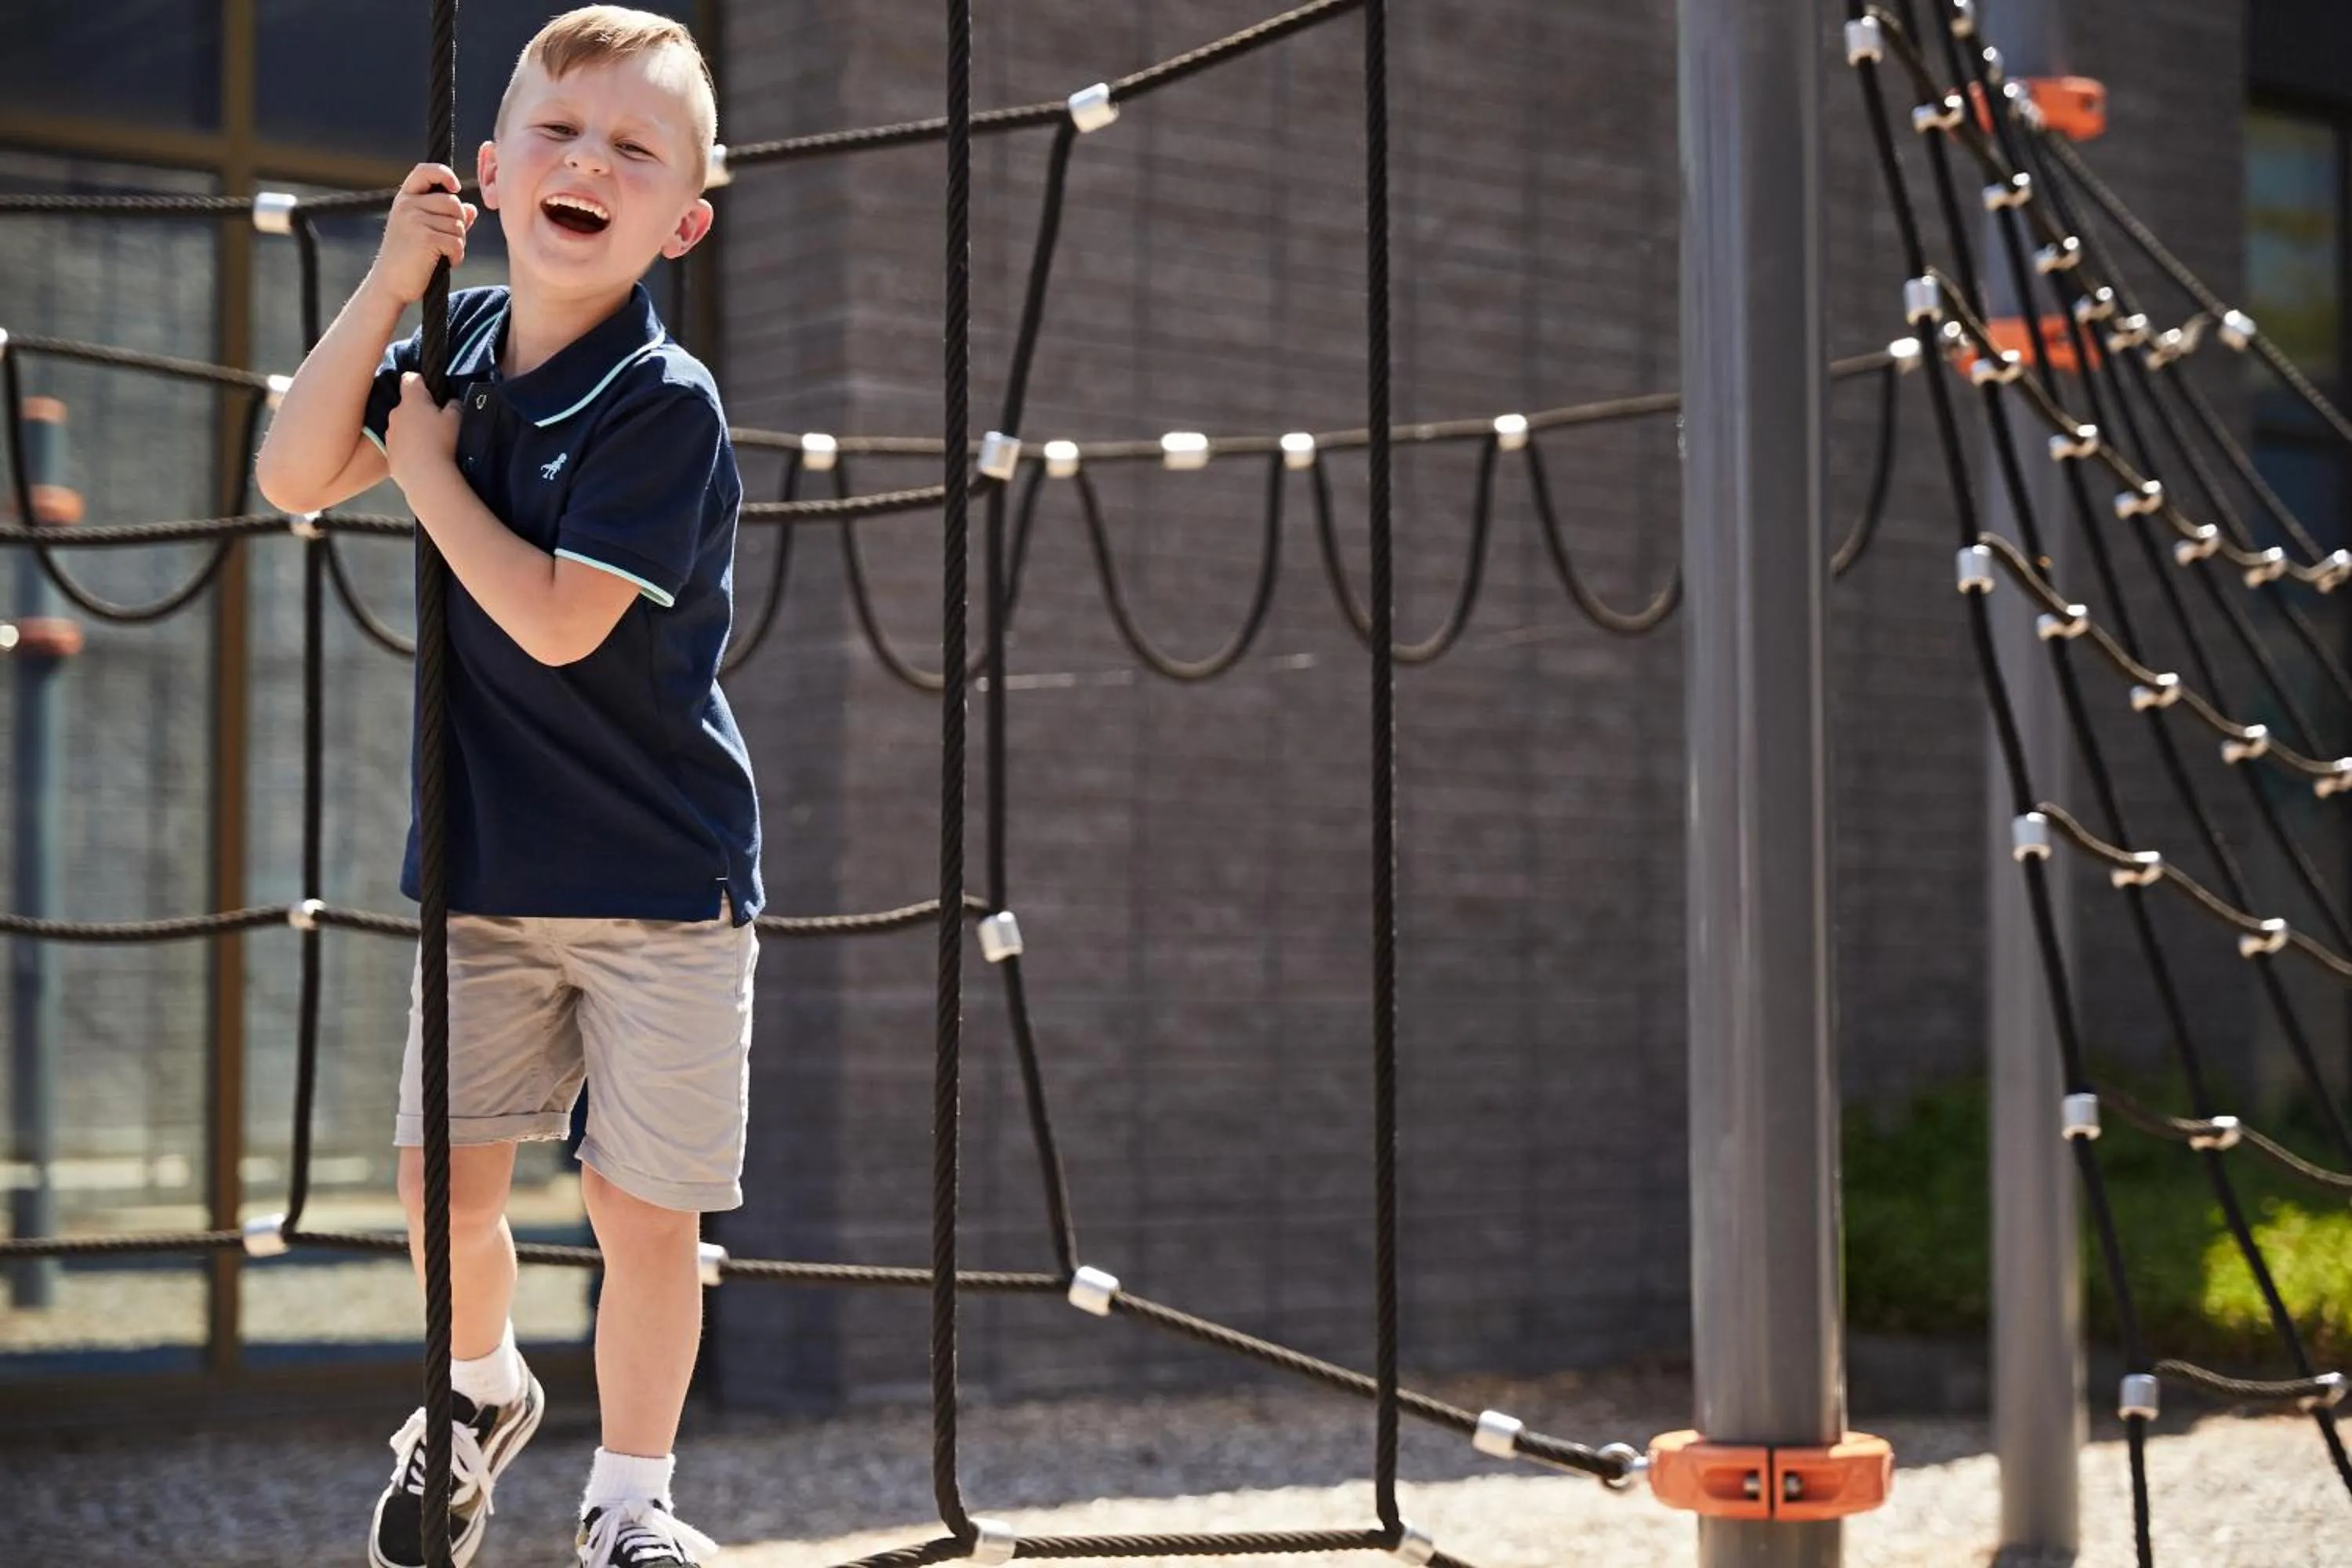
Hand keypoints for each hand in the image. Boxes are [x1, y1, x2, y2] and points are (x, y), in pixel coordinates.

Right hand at [365, 164, 475, 306]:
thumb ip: (446, 218)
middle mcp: (407, 205)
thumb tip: (471, 208)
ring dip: (459, 243)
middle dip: (459, 224)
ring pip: (458, 225)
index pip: (425, 171)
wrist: (389, 285)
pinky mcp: (424, 238)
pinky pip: (457, 242)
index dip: (444, 174)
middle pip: (453, 203)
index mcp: (405, 199)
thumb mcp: (424, 232)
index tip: (455, 187)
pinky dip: (457, 256)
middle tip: (447, 243)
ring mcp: (414, 220)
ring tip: (442, 254)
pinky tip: (446, 263)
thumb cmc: (408, 259)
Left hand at [384, 372, 461, 501]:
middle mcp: (395, 414)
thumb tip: (450, 403)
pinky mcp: (389, 454)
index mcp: (411, 401)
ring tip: (430, 445)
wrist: (426, 478)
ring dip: (413, 430)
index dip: (421, 381)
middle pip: (407, 405)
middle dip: (419, 410)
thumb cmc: (443, 443)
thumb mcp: (457, 418)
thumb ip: (454, 405)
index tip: (430, 389)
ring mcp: (390, 435)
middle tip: (437, 422)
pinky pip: (400, 446)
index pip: (410, 379)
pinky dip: (409, 448)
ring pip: (402, 426)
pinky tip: (422, 459)